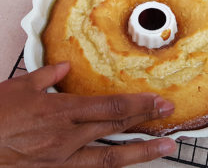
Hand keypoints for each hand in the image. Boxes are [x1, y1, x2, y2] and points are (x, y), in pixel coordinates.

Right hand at [0, 62, 175, 166]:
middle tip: (170, 116)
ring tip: (165, 148)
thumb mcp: (20, 87)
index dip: (138, 104)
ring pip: (111, 157)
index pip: (111, 107)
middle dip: (147, 120)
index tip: (158, 101)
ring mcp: (63, 159)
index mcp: (62, 111)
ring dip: (141, 152)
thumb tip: (63, 68)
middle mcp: (68, 137)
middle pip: (117, 128)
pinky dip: (113, 165)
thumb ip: (46, 76)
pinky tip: (128, 162)